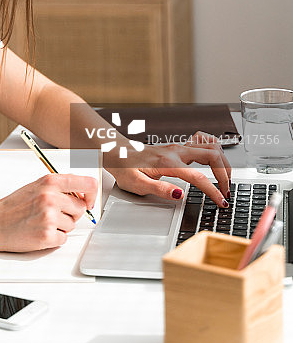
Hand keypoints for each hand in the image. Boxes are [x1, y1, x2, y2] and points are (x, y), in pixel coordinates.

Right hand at [0, 174, 97, 251]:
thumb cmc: (14, 206)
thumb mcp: (36, 186)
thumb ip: (59, 187)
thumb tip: (83, 194)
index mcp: (50, 181)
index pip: (87, 183)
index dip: (92, 194)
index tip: (89, 201)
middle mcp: (51, 197)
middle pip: (80, 208)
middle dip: (71, 213)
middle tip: (53, 214)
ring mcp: (49, 216)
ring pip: (72, 225)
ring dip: (60, 226)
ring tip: (41, 222)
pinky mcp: (47, 235)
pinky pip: (63, 238)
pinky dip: (54, 238)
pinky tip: (39, 232)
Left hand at [105, 131, 230, 207]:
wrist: (116, 152)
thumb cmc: (125, 168)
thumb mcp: (137, 184)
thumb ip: (159, 189)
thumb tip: (179, 194)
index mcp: (168, 163)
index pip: (199, 177)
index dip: (214, 191)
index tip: (222, 201)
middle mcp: (176, 151)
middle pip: (213, 154)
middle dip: (225, 173)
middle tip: (226, 190)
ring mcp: (178, 147)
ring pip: (210, 145)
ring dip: (222, 160)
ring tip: (225, 177)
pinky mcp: (178, 146)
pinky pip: (202, 141)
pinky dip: (214, 149)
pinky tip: (215, 159)